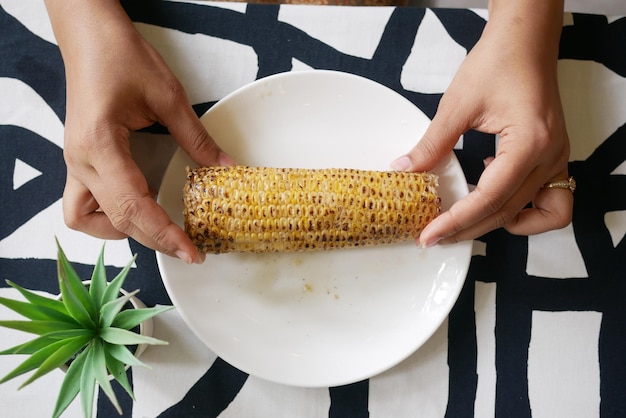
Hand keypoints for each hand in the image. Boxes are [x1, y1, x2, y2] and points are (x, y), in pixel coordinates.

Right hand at [46, 0, 231, 261]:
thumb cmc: (123, 57)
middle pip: (116, 220)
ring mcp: (75, 162)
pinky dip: (105, 216)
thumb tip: (225, 168)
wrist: (89, 37)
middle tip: (189, 249)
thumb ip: (196, 138)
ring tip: (157, 228)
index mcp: (100, 145)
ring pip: (86, 219)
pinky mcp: (79, 160)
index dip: (164, 234)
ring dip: (121, 230)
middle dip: (154, 240)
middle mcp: (81, 161)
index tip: (191, 252)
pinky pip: (82, 204)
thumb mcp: (167, 97)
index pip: (133, 206)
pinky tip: (132, 208)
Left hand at [392, 0, 571, 245]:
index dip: (455, 221)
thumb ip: (432, 144)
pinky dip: (523, 210)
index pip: (488, 198)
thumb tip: (404, 171)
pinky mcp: (553, 156)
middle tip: (434, 234)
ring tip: (463, 219)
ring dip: (496, 223)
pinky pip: (549, 200)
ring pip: (531, 213)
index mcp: (529, 144)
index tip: (428, 235)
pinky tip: (493, 192)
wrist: (524, 41)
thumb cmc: (497, 62)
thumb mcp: (458, 105)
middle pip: (507, 212)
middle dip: (468, 228)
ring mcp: (557, 158)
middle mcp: (550, 157)